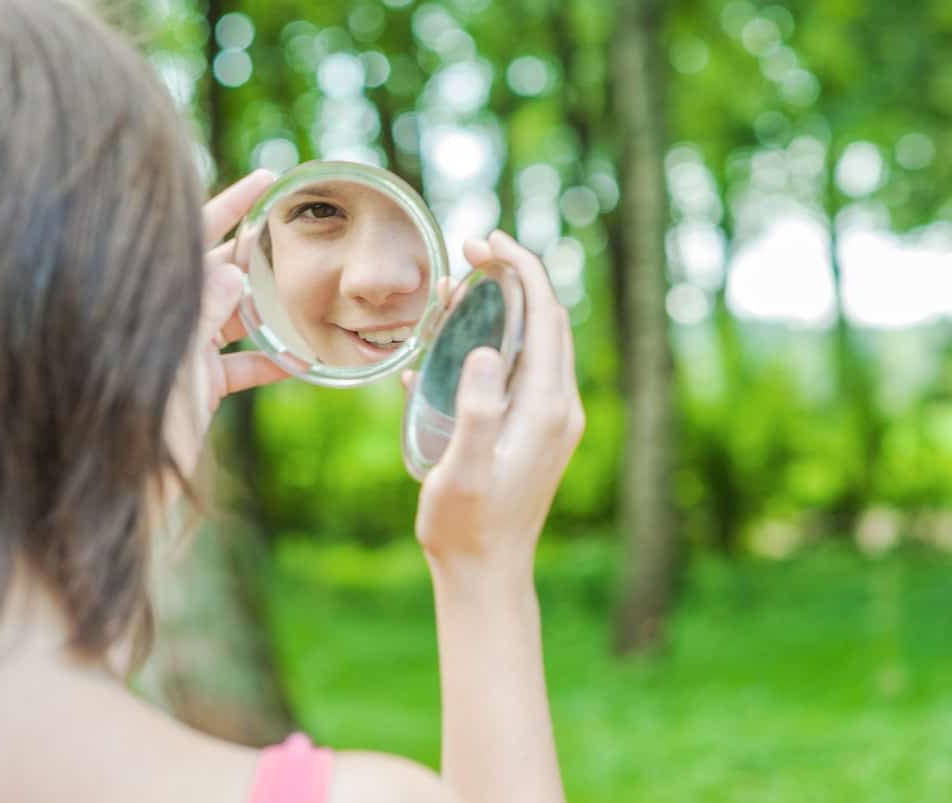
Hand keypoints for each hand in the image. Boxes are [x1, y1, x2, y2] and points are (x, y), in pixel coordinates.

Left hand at [165, 171, 288, 473]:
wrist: (127, 491)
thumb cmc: (140, 425)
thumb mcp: (177, 360)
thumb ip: (204, 310)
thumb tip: (232, 270)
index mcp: (155, 298)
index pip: (193, 235)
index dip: (229, 203)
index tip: (265, 179)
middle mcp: (169, 317)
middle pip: (219, 270)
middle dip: (260, 251)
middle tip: (302, 233)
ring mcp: (183, 352)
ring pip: (236, 315)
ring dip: (273, 305)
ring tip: (314, 289)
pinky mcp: (200, 388)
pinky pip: (242, 364)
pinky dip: (273, 361)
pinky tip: (306, 359)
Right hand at [411, 231, 584, 582]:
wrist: (487, 573)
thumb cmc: (465, 525)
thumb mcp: (460, 468)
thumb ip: (475, 409)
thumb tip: (486, 349)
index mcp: (546, 408)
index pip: (546, 314)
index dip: (521, 268)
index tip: (487, 241)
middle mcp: (559, 407)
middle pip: (546, 320)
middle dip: (513, 278)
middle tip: (467, 257)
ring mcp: (551, 420)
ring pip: (535, 343)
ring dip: (503, 309)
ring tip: (457, 297)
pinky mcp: (538, 432)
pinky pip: (523, 372)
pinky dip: (497, 344)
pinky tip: (451, 353)